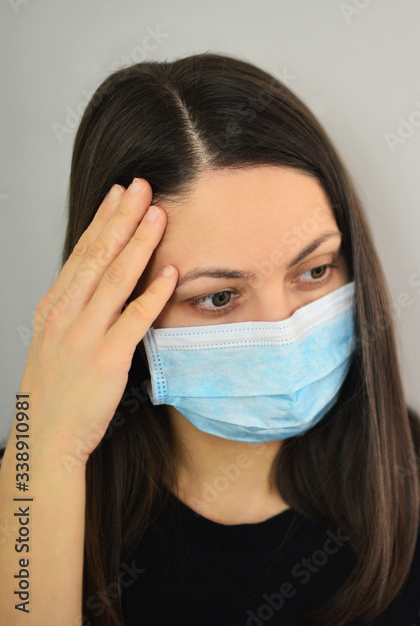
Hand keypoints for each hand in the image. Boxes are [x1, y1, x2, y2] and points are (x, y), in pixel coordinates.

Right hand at [15, 177, 175, 461]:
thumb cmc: (56, 392)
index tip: (120, 193)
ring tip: (159, 216)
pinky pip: (134, 320)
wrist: (44, 437)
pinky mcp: (107, 359)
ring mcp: (85, 335)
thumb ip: (79, 310)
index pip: (82, 253)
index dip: (104, 220)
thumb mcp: (57, 340)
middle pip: (99, 256)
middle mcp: (67, 314)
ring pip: (117, 279)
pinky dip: (153, 294)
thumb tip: (102, 282)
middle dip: (122, 218)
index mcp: (55, 306)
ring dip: (140, 244)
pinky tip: (170, 274)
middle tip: (142, 187)